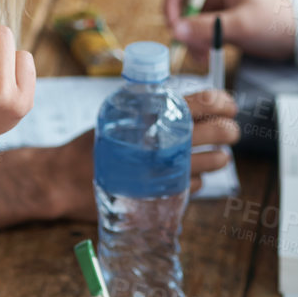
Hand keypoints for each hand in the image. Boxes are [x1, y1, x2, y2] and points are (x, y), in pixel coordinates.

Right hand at [46, 88, 243, 219]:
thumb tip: (185, 107)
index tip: (230, 106)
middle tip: (231, 132)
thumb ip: (150, 111)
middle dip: (230, 131)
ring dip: (221, 157)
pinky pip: (195, 184)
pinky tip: (187, 175)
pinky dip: (197, 179)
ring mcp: (169, 170)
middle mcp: (166, 142)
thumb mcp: (118, 117)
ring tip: (219, 156)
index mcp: (154, 115)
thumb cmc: (92, 145)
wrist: (66, 178)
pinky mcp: (166, 194)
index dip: (223, 102)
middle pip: (217, 132)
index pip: (203, 102)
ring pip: (213, 161)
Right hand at [162, 0, 295, 60]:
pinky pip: (200, 34)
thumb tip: (176, 30)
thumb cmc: (275, 22)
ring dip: (191, 41)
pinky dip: (200, 46)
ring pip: (189, 24)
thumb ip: (207, 28)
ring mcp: (217, 9)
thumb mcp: (240, 25)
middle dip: (183, 29)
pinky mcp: (222, 24)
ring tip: (204, 56)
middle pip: (182, 7)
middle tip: (192, 48)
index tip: (174, 29)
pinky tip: (209, 56)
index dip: (170, 6)